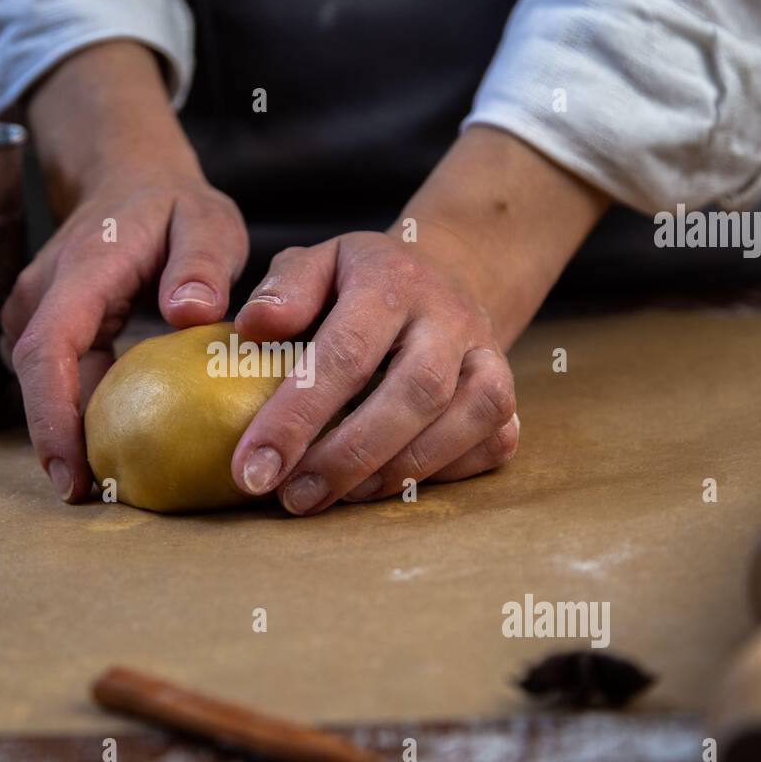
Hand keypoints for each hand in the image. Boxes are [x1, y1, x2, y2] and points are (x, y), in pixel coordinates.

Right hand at [1, 40, 246, 501]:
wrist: (129, 178)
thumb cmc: (173, 205)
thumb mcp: (208, 219)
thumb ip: (203, 261)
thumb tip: (189, 313)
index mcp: (81, 270)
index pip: (49, 350)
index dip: (52, 417)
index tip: (71, 472)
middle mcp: (44, 293)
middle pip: (37, 380)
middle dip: (56, 443)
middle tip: (96, 499)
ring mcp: (38, 309)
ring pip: (42, 383)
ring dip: (65, 432)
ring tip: (104, 485)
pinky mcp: (47, 326)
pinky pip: (57, 377)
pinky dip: (76, 412)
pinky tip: (108, 447)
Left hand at [228, 126, 610, 515]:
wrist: (444, 274)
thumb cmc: (358, 283)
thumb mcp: (316, 264)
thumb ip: (284, 289)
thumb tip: (253, 325)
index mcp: (392, 279)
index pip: (345, 353)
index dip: (296, 416)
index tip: (253, 468)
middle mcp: (449, 316)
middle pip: (414, 393)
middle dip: (348, 456)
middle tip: (293, 497)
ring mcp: (489, 354)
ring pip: (466, 421)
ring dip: (397, 471)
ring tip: (335, 497)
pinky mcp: (507, 392)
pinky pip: (493, 443)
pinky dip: (444, 473)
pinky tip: (389, 485)